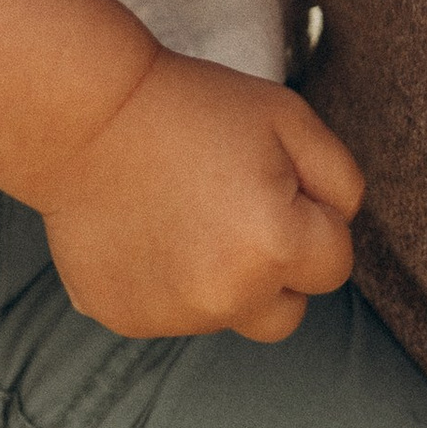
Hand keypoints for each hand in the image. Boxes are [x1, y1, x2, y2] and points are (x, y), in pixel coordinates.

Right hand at [34, 49, 362, 342]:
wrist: (85, 116)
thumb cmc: (189, 108)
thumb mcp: (288, 117)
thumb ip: (339, 179)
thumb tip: (341, 224)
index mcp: (276, 246)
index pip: (335, 267)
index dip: (313, 220)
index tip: (277, 187)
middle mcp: (228, 296)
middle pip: (287, 312)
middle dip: (278, 271)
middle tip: (238, 210)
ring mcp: (172, 315)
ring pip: (227, 313)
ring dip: (220, 278)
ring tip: (183, 211)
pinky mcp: (126, 319)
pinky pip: (171, 314)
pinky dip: (167, 282)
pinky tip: (146, 229)